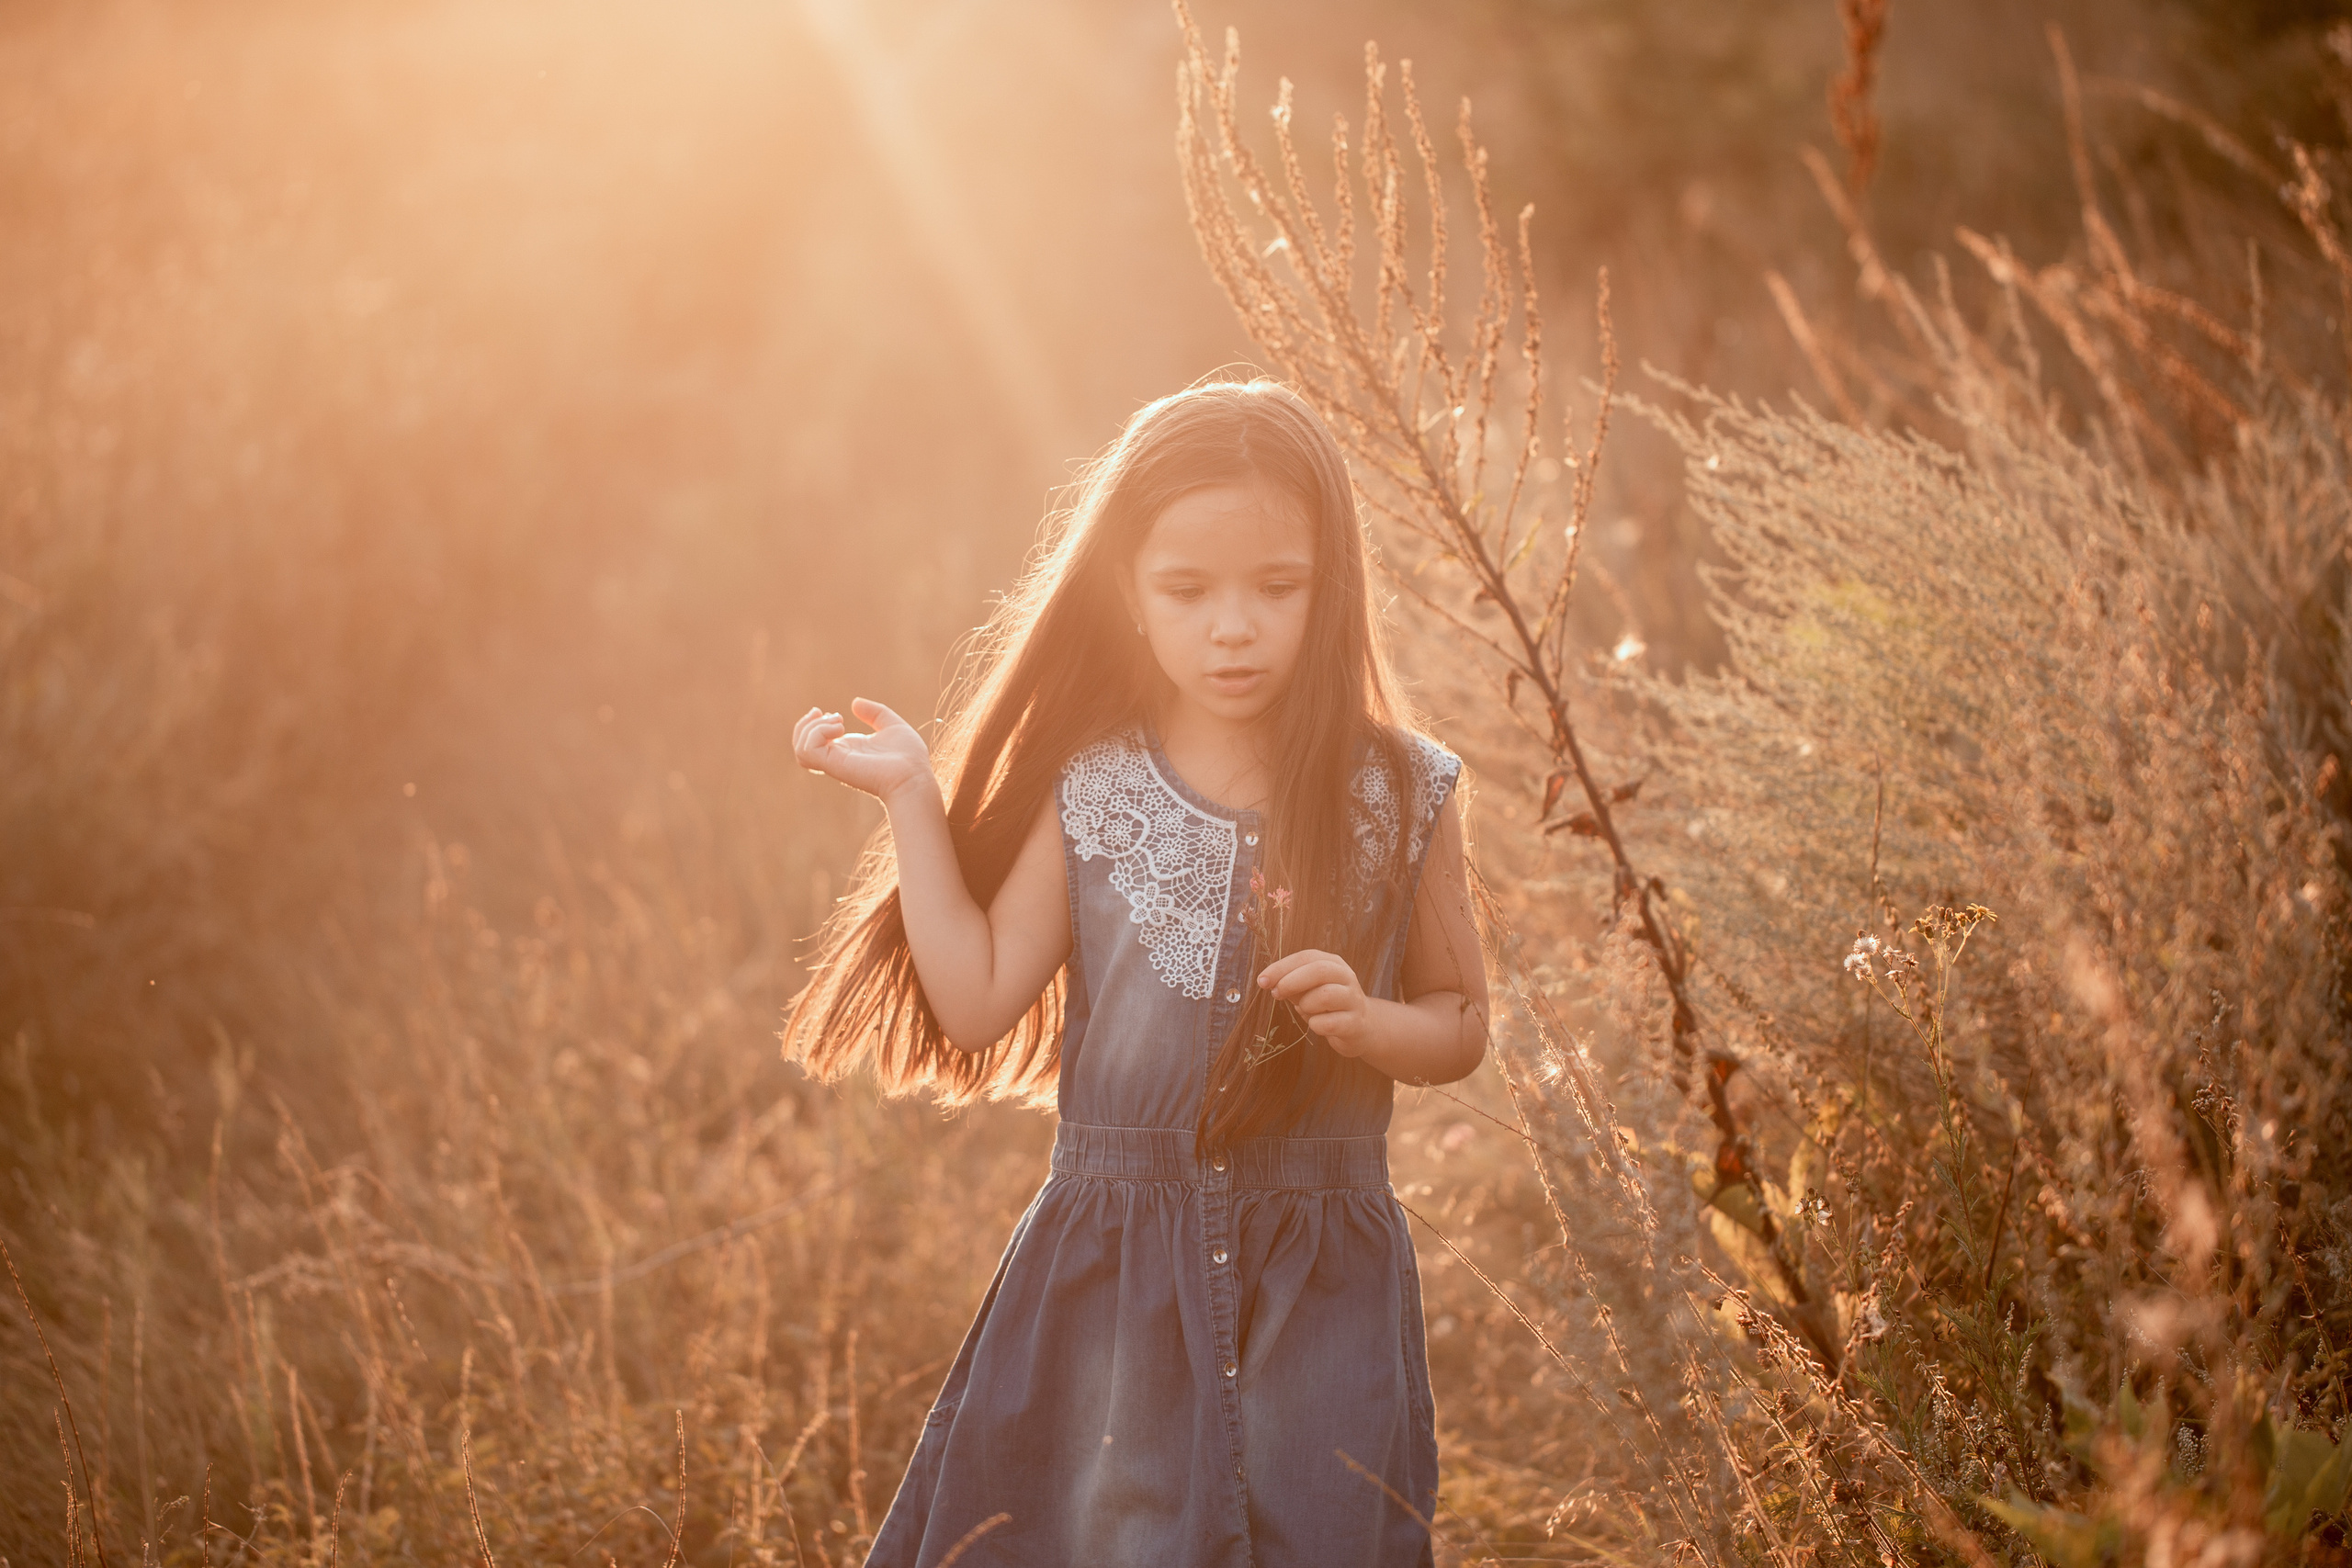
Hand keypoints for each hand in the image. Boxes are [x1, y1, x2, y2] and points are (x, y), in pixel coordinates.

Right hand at [793, 698, 936, 807]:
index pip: (814, 741)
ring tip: (838, 722)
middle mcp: (837, 757)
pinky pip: (808, 749)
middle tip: (833, 716)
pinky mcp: (835, 765)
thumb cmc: (909, 757)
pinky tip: (841, 729)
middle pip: (800, 744)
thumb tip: (854, 703)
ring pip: (800, 748)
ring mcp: (834, 762)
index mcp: (847, 750)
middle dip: (807, 724)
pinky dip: (818, 732)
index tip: (834, 714)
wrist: (914, 777)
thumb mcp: (892, 726)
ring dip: (812, 727)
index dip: (815, 724)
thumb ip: (874, 713)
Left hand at [1259, 948, 1370, 1056]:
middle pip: (1319, 970)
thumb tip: (1267, 981)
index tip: (1262, 980)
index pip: (1306, 957)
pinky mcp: (1355, 1023)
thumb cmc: (1327, 1005)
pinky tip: (1317, 1025)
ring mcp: (1353, 999)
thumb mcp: (1309, 989)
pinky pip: (1328, 1023)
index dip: (1281, 967)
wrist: (1361, 1027)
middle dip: (1291, 981)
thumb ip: (1290, 982)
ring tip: (1305, 1010)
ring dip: (1306, 1005)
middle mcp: (1346, 977)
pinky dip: (1315, 1025)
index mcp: (1334, 963)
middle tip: (1276, 994)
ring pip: (1325, 995)